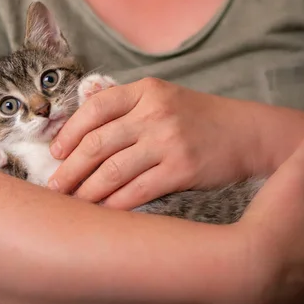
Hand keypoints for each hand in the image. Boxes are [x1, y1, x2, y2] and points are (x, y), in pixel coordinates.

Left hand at [48, 77, 259, 208]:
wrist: (248, 134)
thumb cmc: (202, 118)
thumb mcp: (166, 98)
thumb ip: (129, 107)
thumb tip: (84, 132)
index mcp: (147, 90)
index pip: (94, 108)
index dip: (69, 132)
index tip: (56, 153)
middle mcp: (155, 113)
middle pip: (97, 142)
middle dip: (70, 168)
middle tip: (54, 186)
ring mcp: (168, 141)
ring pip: (112, 170)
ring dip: (86, 191)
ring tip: (73, 203)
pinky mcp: (181, 169)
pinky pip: (137, 191)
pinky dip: (115, 204)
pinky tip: (104, 212)